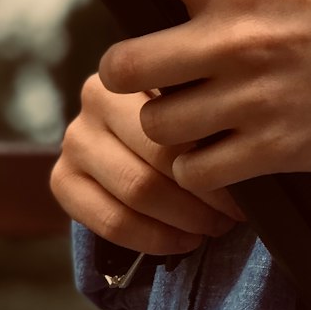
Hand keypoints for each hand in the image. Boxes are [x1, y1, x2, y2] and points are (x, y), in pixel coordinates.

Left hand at [27, 0, 310, 196]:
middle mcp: (237, 37)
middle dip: (130, 79)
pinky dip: (200, 172)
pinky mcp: (274, 147)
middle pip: (125, 66)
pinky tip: (227, 157)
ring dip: (170, 129)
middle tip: (157, 81)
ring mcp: (252, 95)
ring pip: (157, 125)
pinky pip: (196, 172)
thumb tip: (178, 0)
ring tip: (207, 121)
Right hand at [51, 74, 246, 253]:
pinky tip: (184, 241)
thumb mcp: (202, 98)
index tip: (245, 174)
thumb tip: (248, 142)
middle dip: (205, 192)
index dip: (216, 152)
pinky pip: (110, 222)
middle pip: (159, 156)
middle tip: (235, 210)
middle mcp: (95, 97)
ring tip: (215, 225)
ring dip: (185, 218)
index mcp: (137, 68)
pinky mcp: (62, 179)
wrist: (142, 140)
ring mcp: (74, 139)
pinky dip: (154, 238)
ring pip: (136, 190)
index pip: (178, 115)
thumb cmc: (189, 119)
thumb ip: (213, 109)